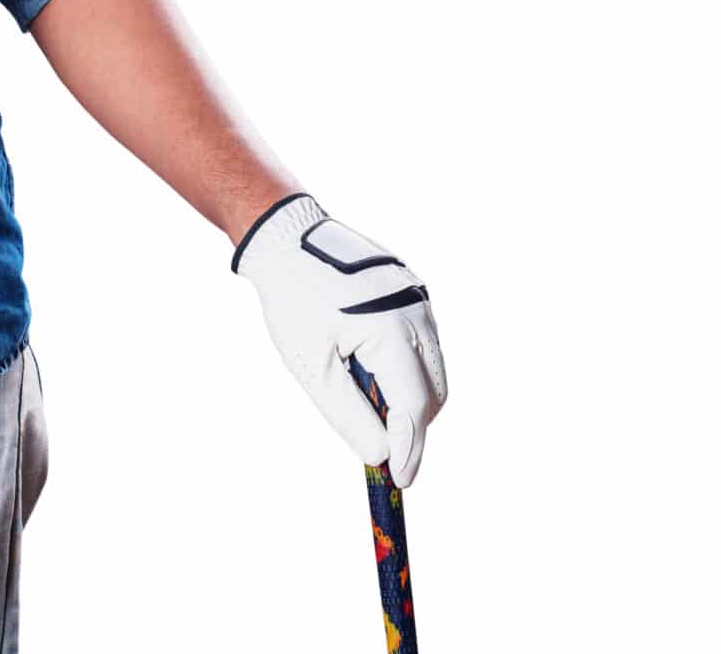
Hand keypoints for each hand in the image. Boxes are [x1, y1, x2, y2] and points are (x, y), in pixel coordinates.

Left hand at [233, 194, 446, 487]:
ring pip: (433, 368)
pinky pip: (424, 341)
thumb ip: (350, 415)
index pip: (413, 407)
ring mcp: (420, 297)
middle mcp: (418, 312)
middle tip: (386, 451)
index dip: (409, 448)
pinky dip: (408, 367)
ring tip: (372, 407)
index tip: (401, 480)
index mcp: (393, 332)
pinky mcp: (414, 288)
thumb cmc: (293, 304)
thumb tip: (381, 456)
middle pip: (434, 392)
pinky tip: (374, 371)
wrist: (286, 239)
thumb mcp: (313, 368)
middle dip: (414, 427)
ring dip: (412, 397)